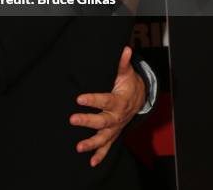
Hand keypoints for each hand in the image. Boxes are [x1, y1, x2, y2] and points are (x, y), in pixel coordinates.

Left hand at [69, 46, 144, 166]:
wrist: (139, 98)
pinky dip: (100, 155)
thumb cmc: (128, 84)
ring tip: (78, 147)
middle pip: (102, 121)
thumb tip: (126, 49)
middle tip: (73, 119)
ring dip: (91, 143)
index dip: (93, 99)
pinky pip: (108, 147)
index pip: (105, 100)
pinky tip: (91, 162)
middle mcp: (118, 117)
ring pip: (104, 138)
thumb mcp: (126, 73)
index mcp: (119, 101)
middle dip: (88, 121)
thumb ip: (123, 63)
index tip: (79, 98)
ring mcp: (116, 127)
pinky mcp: (114, 133)